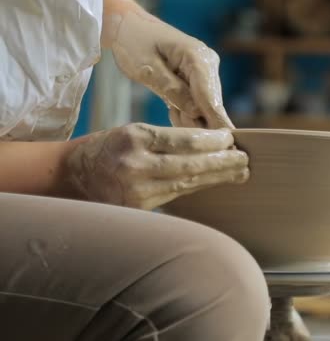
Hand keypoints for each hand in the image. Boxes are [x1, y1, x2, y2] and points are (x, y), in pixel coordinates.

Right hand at [66, 123, 247, 209]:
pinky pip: (175, 196)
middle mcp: (136, 166)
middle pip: (190, 166)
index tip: (231, 139)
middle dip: (222, 163)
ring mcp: (136, 191)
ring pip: (186, 184)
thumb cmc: (107, 148)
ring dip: (216, 178)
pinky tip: (213, 183)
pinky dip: (196, 188)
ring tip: (239, 173)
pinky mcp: (138, 209)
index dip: (212, 141)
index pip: (184, 141)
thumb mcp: (132, 132)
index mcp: (134, 138)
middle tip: (244, 160)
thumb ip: (166, 139)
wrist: (71, 176)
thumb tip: (210, 145)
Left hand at [107, 10, 232, 128]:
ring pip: (205, 108)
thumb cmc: (134, 42)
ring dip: (187, 117)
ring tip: (168, 108)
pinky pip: (197, 105)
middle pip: (211, 104)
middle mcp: (208, 64)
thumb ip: (172, 90)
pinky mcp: (200, 81)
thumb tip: (196, 113)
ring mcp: (206, 73)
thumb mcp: (147, 69)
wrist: (130, 28)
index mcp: (198, 57)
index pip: (210, 96)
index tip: (227, 142)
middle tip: (174, 122)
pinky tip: (170, 105)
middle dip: (196, 121)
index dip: (217, 121)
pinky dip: (184, 112)